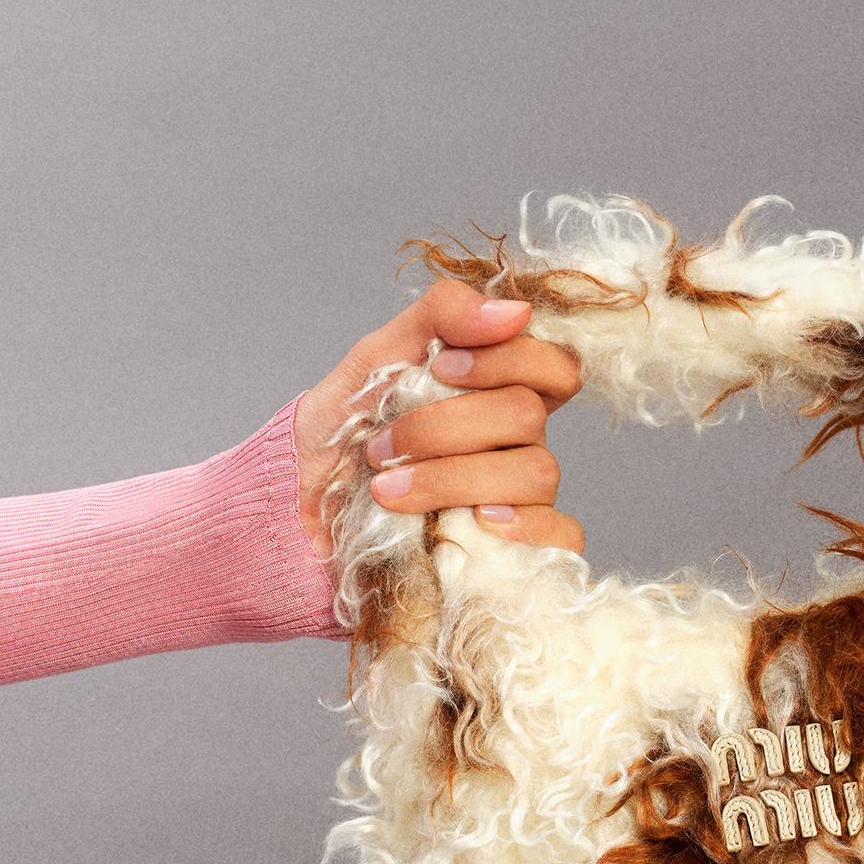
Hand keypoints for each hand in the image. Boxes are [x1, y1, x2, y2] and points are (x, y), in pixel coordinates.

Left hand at [293, 285, 583, 555]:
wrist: (301, 515)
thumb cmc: (340, 437)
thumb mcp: (374, 359)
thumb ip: (441, 318)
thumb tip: (514, 310)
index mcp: (497, 393)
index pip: (553, 363)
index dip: (506, 360)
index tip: (440, 367)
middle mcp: (517, 444)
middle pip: (528, 416)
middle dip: (442, 428)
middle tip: (381, 447)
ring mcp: (520, 500)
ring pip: (536, 474)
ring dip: (450, 479)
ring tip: (387, 492)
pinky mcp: (515, 554)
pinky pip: (563, 539)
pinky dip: (524, 528)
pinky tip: (472, 525)